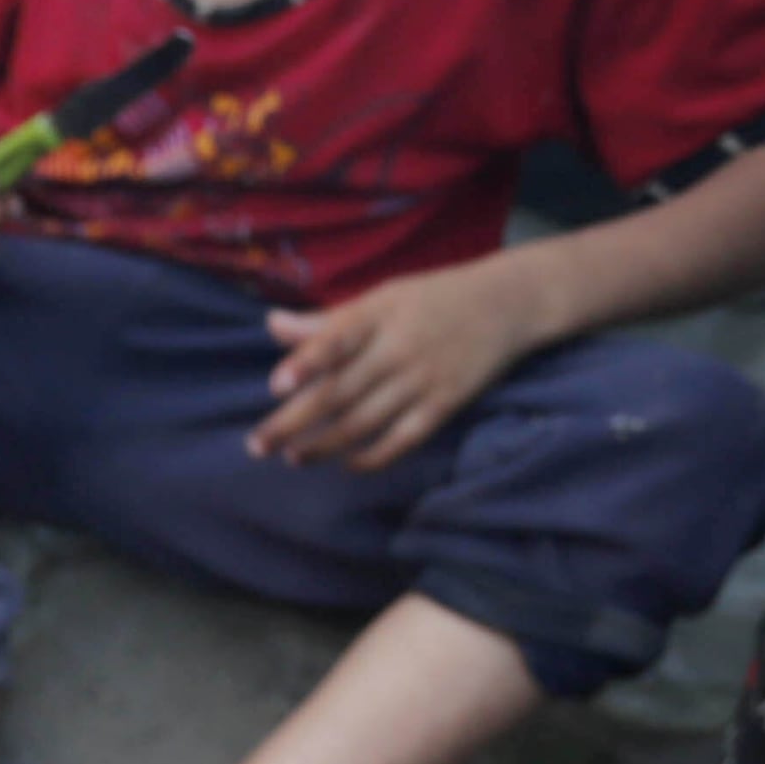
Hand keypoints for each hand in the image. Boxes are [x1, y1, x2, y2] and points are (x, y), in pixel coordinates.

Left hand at [255, 260, 539, 470]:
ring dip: (323, 445)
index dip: (306, 363)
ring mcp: (422, 379)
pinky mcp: (444, 405)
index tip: (275, 386)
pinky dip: (372, 457)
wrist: (508, 304)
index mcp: (378, 316)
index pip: (337, 340)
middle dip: (293, 422)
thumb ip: (327, 322)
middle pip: (339, 392)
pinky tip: (345, 465)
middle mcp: (398, 349)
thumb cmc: (432, 299)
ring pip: (364, 422)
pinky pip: (402, 439)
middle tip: (256, 445)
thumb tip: (272, 325)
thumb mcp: (381, 298)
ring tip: (292, 458)